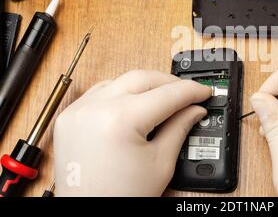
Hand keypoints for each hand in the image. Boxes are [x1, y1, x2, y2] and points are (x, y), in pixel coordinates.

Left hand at [53, 70, 210, 196]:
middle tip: (188, 94)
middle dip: (169, 83)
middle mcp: (94, 109)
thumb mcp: (160, 163)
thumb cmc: (118, 197)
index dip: (191, 91)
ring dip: (145, 85)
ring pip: (120, 80)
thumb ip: (180, 128)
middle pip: (142, 78)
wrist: (87, 214)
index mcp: (119, 121)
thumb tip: (194, 109)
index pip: (166, 94)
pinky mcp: (70, 117)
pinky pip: (100, 92)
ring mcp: (78, 111)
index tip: (204, 92)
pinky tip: (135, 102)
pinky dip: (121, 92)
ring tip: (163, 99)